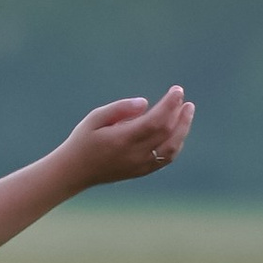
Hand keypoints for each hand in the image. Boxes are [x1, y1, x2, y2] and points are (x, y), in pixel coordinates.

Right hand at [61, 90, 194, 189]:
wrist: (75, 172)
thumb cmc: (83, 140)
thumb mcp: (95, 118)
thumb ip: (120, 108)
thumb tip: (145, 102)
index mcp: (122, 139)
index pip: (155, 121)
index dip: (170, 105)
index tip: (177, 90)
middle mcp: (135, 154)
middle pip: (167, 133)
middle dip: (179, 113)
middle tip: (183, 98)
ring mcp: (140, 166)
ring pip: (171, 148)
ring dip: (183, 129)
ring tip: (187, 111)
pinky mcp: (142, 172)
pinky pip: (166, 158)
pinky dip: (176, 142)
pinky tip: (178, 130)